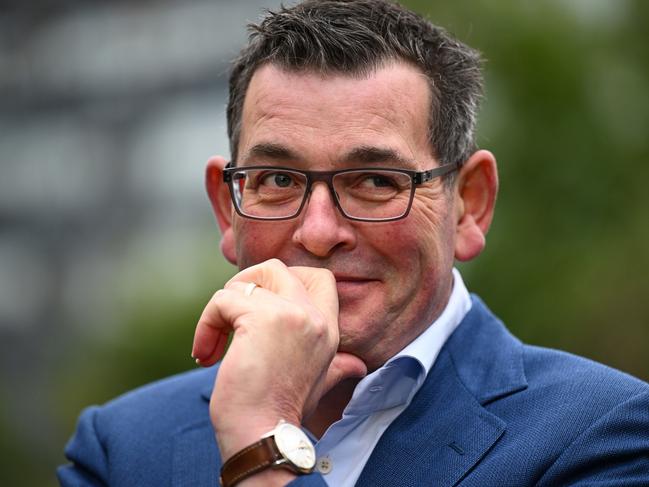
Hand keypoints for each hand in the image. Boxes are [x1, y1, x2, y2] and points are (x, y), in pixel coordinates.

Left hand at [191, 259, 366, 461]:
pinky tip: (206, 354)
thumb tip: (357, 366)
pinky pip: (222, 300)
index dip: (283, 281)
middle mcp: (314, 316)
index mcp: (329, 329)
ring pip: (245, 282)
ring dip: (220, 308)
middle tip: (231, 316)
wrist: (265, 438)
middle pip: (277, 268)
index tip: (259, 310)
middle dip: (247, 284)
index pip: (319, 277)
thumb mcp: (317, 383)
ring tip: (214, 342)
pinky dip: (206, 324)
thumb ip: (337, 367)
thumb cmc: (283, 413)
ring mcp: (291, 314)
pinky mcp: (262, 318)